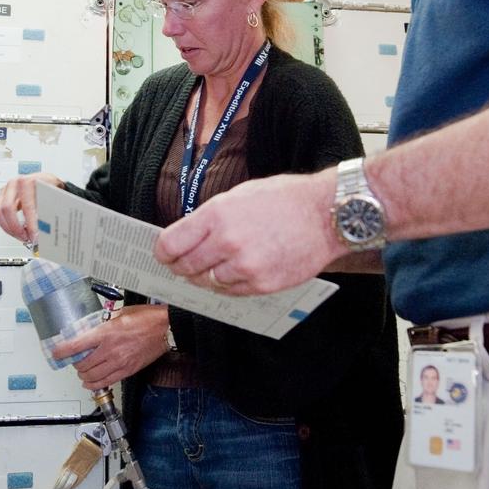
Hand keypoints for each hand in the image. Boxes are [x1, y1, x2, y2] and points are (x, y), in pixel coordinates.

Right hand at [0, 172, 64, 243]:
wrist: (45, 180)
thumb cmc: (48, 186)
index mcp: (27, 181)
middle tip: (26, 237)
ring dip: (9, 228)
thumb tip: (45, 227)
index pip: (26, 205)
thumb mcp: (53, 195)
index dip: (30, 224)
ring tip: (21, 236)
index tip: (34, 235)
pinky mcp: (1, 196)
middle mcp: (14, 183)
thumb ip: (48, 210)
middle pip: (7, 208)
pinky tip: (16, 231)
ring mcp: (6, 189)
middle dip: (16, 228)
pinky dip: (6, 225)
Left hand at [51, 305, 170, 390]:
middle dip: (75, 363)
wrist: (165, 328)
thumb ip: (103, 322)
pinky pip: (106, 382)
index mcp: (106, 332)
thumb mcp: (120, 313)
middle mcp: (110, 350)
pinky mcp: (127, 370)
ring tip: (82, 371)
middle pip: (82, 364)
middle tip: (74, 359)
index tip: (56, 352)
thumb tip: (90, 327)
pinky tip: (90, 381)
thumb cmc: (146, 318)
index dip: (62, 351)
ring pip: (92, 376)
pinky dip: (94, 384)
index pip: (77, 345)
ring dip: (83, 375)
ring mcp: (119, 362)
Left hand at [153, 169, 352, 293]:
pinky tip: (232, 274)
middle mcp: (226, 242)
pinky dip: (227, 285)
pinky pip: (231, 292)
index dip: (163, 252)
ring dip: (205, 277)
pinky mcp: (262, 284)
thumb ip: (210, 218)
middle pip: (185, 267)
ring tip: (210, 269)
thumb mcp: (238, 196)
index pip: (171, 244)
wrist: (325, 214)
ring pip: (207, 282)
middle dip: (180, 267)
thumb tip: (187, 236)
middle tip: (181, 266)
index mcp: (216, 215)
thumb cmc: (284, 199)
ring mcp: (244, 266)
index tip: (164, 254)